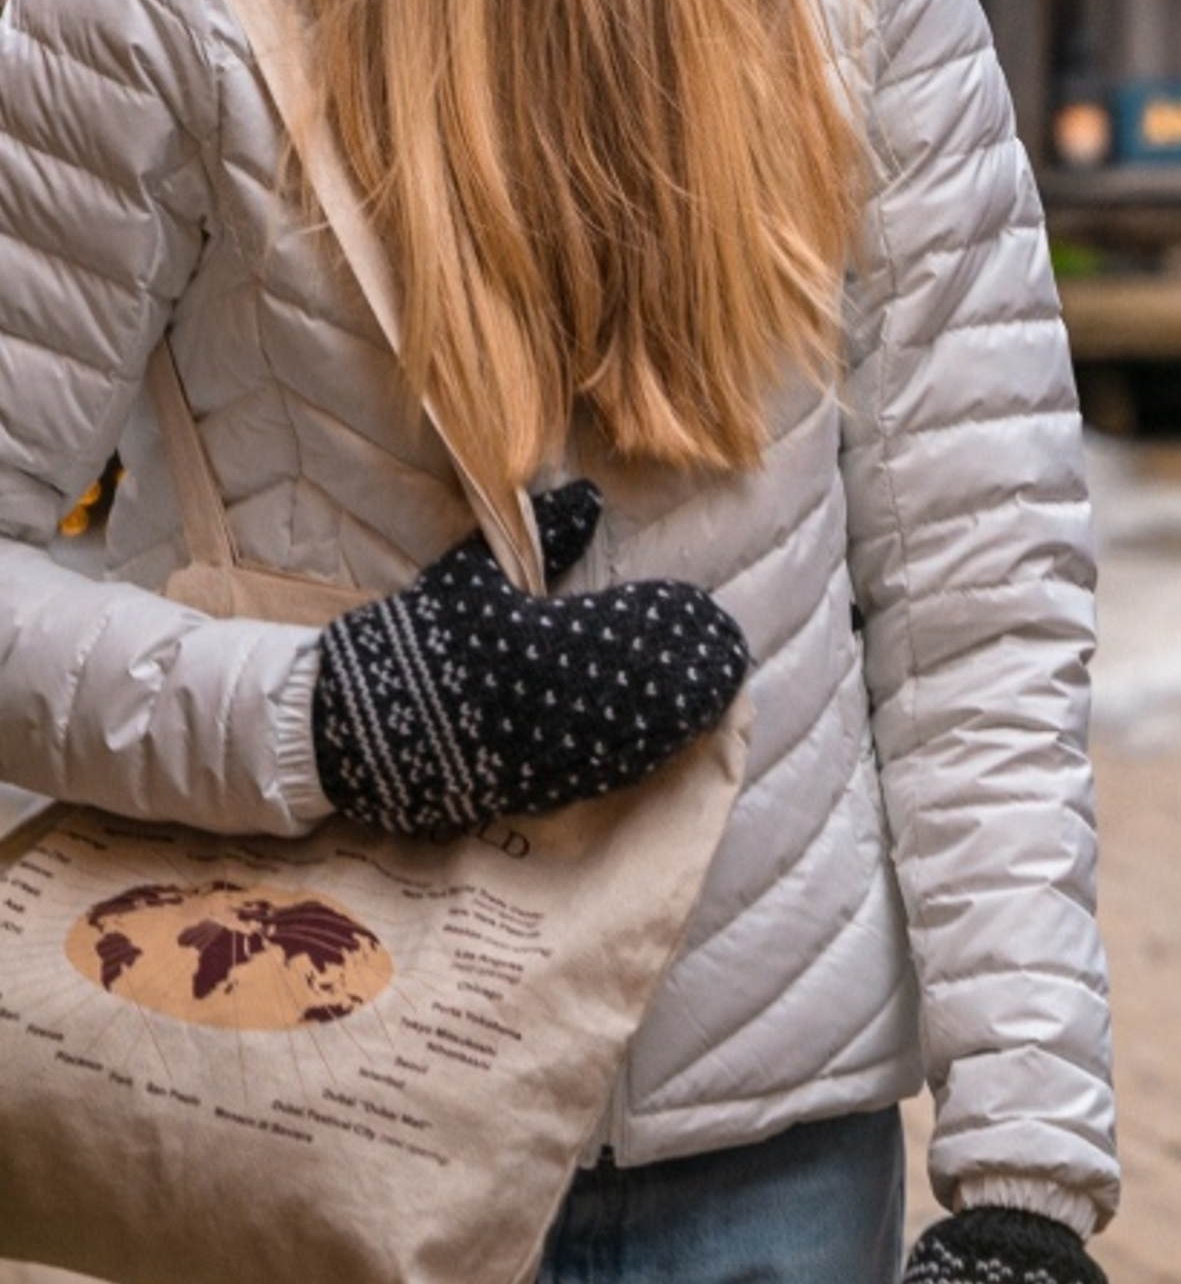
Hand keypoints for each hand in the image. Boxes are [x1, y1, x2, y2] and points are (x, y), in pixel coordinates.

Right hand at [311, 480, 751, 837]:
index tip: (705, 608)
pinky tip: (670, 741)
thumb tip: (587, 495)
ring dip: (681, 717)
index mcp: (537, 641)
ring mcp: (542, 751)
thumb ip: (539, 541)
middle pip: (647, 689)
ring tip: (716, 695)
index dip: (674, 622)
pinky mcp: (530, 788)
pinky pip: (603, 774)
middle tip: (730, 655)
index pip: (630, 629)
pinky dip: (643, 755)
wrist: (345, 726)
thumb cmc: (412, 641)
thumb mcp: (470, 578)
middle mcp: (549, 701)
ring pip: (635, 737)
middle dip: (693, 674)